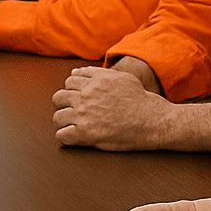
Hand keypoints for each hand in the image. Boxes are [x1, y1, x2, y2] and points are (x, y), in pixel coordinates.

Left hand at [52, 65, 174, 149]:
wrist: (153, 121)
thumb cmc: (141, 100)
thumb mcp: (122, 78)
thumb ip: (97, 73)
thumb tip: (76, 72)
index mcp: (95, 81)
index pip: (70, 81)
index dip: (73, 90)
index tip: (79, 99)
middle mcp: (86, 96)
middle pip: (59, 97)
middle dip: (65, 104)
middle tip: (74, 112)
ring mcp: (84, 115)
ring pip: (57, 116)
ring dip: (63, 121)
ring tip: (73, 126)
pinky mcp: (86, 134)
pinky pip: (62, 135)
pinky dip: (65, 137)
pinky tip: (74, 138)